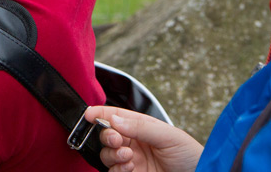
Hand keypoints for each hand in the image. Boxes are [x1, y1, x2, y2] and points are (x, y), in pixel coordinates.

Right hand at [85, 106, 202, 171]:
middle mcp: (133, 142)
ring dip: (112, 153)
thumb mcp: (169, 136)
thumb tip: (114, 119)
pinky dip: (117, 168)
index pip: (115, 116)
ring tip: (127, 156)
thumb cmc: (190, 155)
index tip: (89, 115)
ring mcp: (131, 160)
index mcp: (141, 127)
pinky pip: (113, 171)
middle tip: (117, 140)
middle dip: (107, 135)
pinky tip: (129, 166)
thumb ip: (141, 127)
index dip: (100, 114)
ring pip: (106, 154)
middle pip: (106, 135)